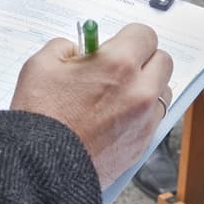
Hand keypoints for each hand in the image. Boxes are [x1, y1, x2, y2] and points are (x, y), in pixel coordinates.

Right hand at [10, 23, 173, 188]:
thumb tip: (80, 49)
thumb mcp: (41, 65)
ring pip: (163, 91)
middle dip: (143, 59)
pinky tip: (116, 116)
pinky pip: (154, 118)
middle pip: (162, 60)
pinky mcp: (143, 143)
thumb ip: (65, 47)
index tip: (118, 44)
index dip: (128, 37)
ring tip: (119, 94)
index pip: (144, 34)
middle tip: (120, 66)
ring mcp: (145, 119)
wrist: (40, 169)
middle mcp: (140, 90)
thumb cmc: (40, 119)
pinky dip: (142, 113)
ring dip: (147, 87)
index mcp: (118, 64)